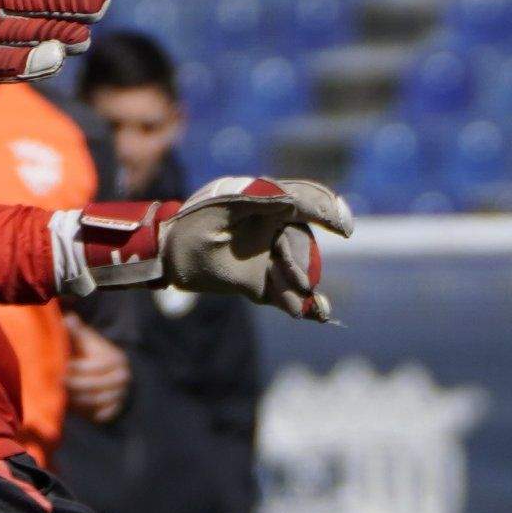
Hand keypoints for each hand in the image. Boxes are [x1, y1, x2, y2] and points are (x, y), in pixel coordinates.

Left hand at [62, 326, 132, 423]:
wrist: (108, 374)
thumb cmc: (91, 354)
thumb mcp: (85, 340)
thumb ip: (76, 331)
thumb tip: (68, 318)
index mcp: (116, 359)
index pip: (93, 367)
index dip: (74, 368)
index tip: (59, 369)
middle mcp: (123, 378)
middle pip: (93, 386)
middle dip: (72, 386)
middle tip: (53, 385)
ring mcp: (121, 396)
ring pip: (94, 401)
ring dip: (75, 400)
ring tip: (58, 396)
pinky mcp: (115, 410)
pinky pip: (99, 415)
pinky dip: (84, 413)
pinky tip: (70, 407)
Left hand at [77, 176, 352, 318]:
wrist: (166, 258)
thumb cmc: (190, 229)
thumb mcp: (223, 208)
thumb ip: (258, 198)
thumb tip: (293, 199)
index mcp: (265, 202)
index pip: (306, 201)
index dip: (328, 213)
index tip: (345, 229)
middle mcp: (273, 228)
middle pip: (303, 243)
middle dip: (302, 265)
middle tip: (299, 284)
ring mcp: (269, 256)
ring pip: (298, 271)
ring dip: (299, 288)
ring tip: (298, 308)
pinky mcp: (263, 282)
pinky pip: (290, 294)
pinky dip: (307, 306)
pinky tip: (320, 314)